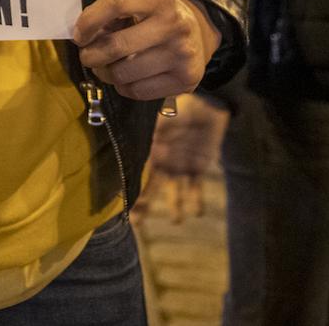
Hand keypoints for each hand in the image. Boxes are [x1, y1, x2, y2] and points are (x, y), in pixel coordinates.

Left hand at [74, 0, 219, 101]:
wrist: (200, 33)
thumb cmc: (157, 18)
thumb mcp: (139, 3)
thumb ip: (110, 14)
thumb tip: (82, 37)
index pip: (116, 3)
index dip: (89, 21)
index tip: (78, 35)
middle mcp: (174, 25)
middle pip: (116, 46)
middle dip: (91, 55)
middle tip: (87, 56)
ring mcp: (183, 54)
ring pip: (123, 74)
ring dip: (106, 73)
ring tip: (108, 66)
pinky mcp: (185, 79)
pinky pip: (137, 92)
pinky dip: (124, 87)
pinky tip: (128, 77)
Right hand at [134, 93, 228, 222]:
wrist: (205, 104)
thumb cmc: (179, 106)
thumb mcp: (158, 120)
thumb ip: (146, 136)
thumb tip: (126, 146)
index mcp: (150, 150)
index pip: (138, 174)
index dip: (131, 189)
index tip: (123, 206)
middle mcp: (162, 161)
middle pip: (152, 188)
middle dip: (145, 205)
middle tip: (137, 223)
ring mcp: (179, 166)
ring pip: (175, 192)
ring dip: (175, 207)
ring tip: (175, 221)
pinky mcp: (198, 167)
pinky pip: (196, 187)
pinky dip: (196, 200)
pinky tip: (196, 213)